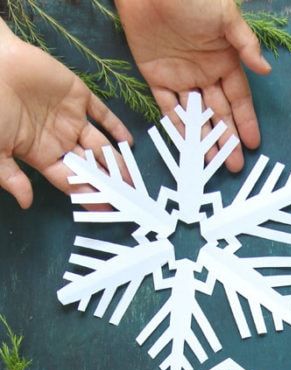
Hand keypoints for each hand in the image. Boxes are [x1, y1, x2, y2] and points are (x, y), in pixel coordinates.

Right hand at [0, 23, 132, 208]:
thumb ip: (11, 176)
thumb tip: (26, 203)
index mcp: (42, 155)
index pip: (71, 181)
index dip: (88, 196)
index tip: (106, 209)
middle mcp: (60, 140)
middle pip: (90, 167)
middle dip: (108, 182)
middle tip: (129, 197)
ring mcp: (70, 118)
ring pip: (99, 144)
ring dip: (117, 160)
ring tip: (134, 177)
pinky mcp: (77, 95)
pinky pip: (102, 114)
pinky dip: (115, 126)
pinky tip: (129, 141)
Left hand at [115, 0, 270, 171]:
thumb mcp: (225, 16)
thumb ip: (245, 43)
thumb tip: (265, 70)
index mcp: (224, 60)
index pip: (238, 98)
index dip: (245, 120)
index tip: (252, 143)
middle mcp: (204, 73)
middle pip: (219, 113)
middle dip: (227, 139)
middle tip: (235, 165)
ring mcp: (180, 77)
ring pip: (196, 116)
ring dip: (204, 140)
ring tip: (212, 164)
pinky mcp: (156, 77)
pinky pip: (168, 108)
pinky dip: (177, 126)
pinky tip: (187, 147)